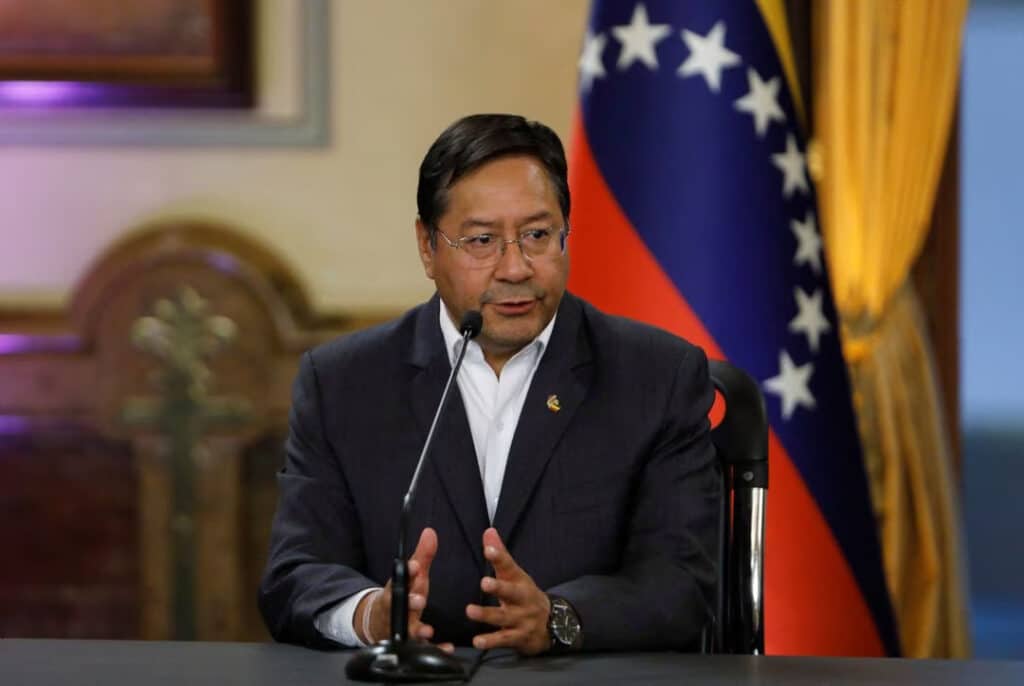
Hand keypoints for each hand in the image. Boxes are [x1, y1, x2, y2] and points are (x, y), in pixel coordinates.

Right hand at [355, 527, 452, 652]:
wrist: (381, 621)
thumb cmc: (403, 594)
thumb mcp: (412, 576)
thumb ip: (422, 556)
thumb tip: (430, 531)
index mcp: (398, 589)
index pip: (400, 579)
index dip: (406, 573)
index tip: (414, 566)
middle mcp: (398, 609)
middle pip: (400, 606)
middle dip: (410, 602)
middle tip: (419, 599)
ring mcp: (403, 627)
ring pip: (407, 630)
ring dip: (417, 630)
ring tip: (427, 630)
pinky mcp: (411, 643)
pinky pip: (422, 648)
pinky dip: (435, 650)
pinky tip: (447, 649)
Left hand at [465, 527, 551, 654]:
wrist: (553, 624)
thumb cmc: (525, 595)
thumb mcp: (515, 575)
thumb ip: (500, 555)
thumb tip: (488, 531)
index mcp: (520, 581)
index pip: (509, 567)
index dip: (499, 557)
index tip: (488, 549)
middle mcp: (522, 599)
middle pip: (511, 592)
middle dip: (498, 588)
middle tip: (484, 582)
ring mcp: (522, 619)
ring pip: (504, 617)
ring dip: (487, 615)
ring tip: (470, 611)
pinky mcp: (519, 637)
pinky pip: (504, 640)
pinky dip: (491, 641)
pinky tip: (477, 641)